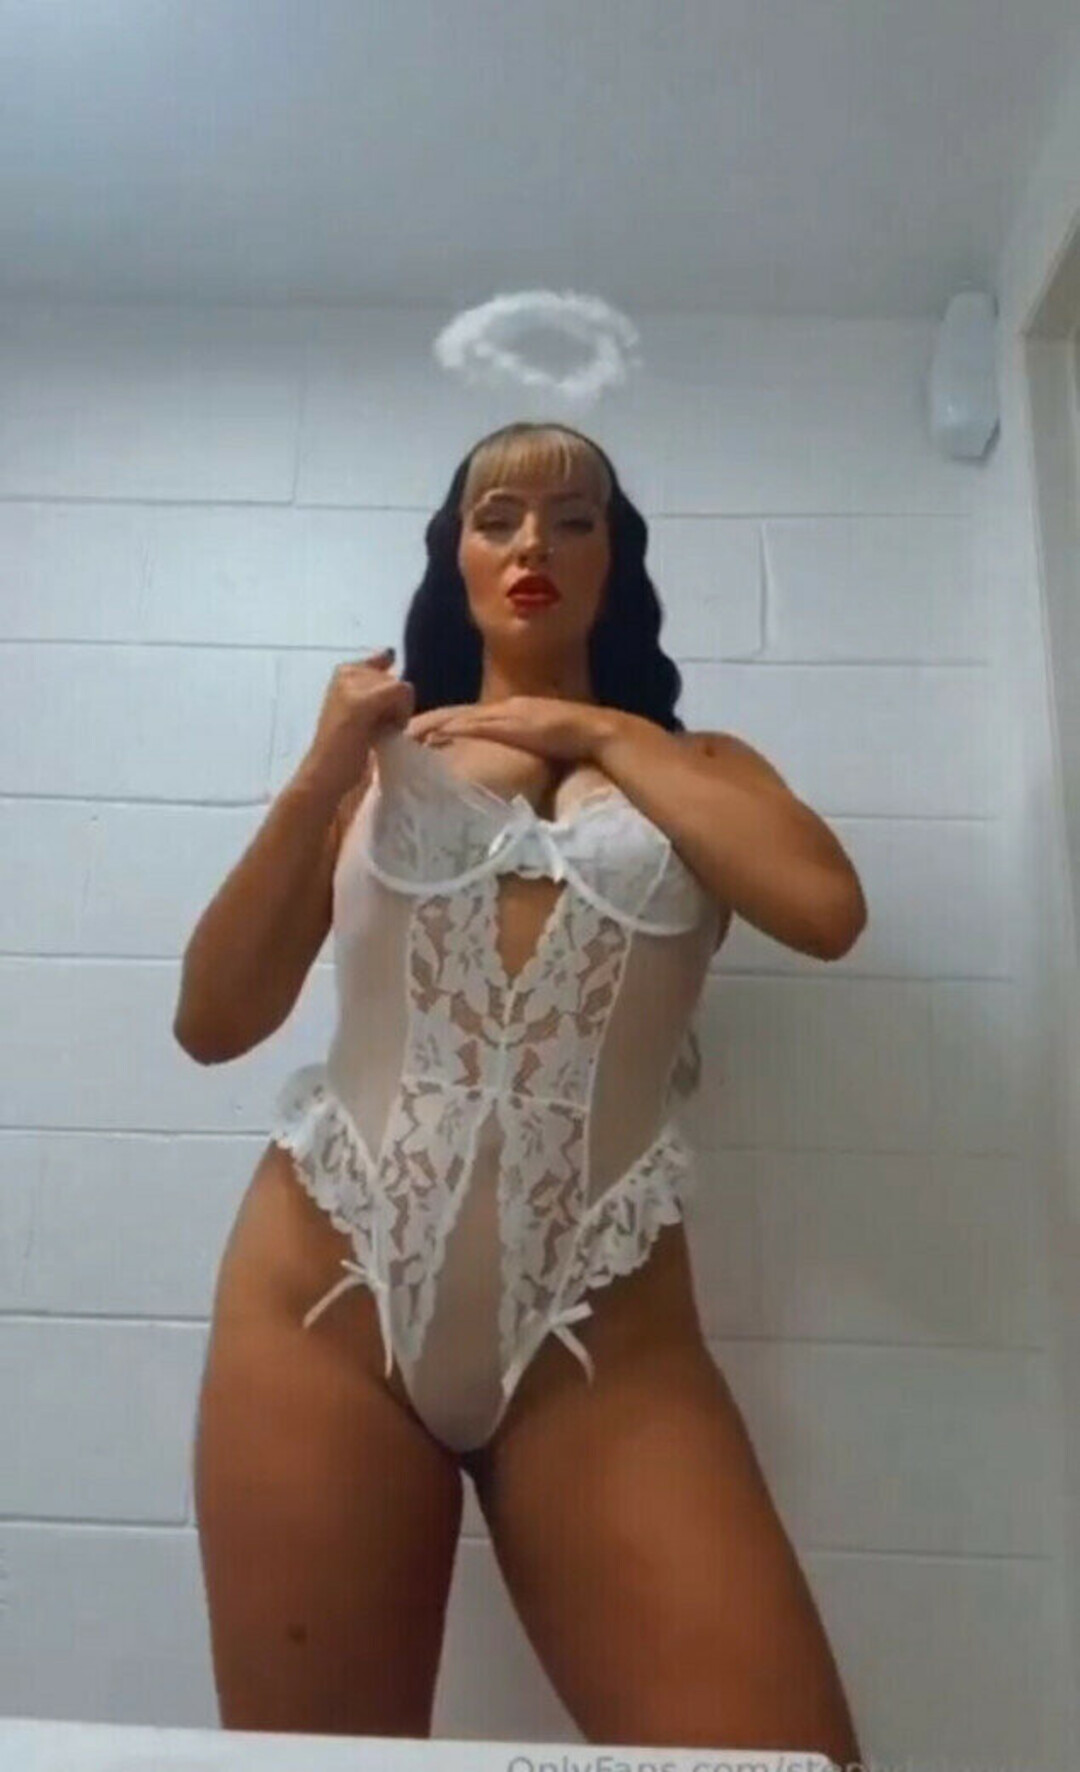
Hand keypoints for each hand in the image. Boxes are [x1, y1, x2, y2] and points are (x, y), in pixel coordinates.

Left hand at [406, 696, 616, 764]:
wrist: (591, 731)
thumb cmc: (569, 743)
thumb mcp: (535, 746)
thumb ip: (515, 753)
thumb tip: (500, 772)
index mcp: (505, 713)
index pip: (464, 718)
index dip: (440, 724)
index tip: (416, 734)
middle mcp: (500, 709)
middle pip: (454, 714)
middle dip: (427, 721)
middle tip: (399, 730)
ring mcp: (504, 714)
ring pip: (459, 717)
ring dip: (433, 724)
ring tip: (407, 733)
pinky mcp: (509, 723)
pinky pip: (476, 725)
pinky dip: (454, 729)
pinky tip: (435, 735)